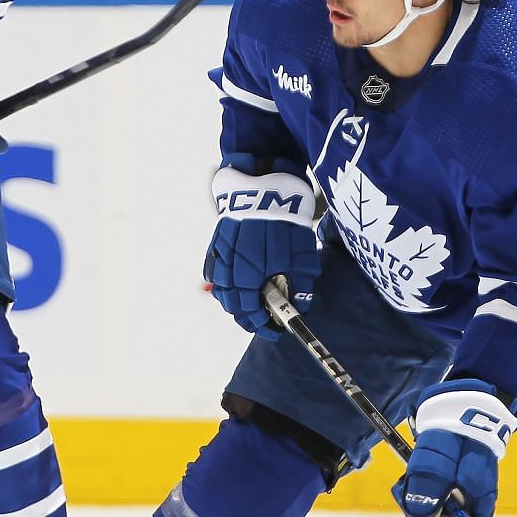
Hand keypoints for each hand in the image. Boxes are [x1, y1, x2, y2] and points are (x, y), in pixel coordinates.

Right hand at [202, 164, 319, 335]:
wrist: (265, 185)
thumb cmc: (288, 220)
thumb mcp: (303, 254)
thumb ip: (301, 285)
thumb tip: (300, 308)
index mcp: (253, 275)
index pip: (253, 313)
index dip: (264, 326)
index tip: (275, 331)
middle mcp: (233, 268)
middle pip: (234, 306)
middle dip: (248, 318)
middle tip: (261, 321)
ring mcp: (222, 255)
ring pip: (221, 290)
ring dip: (233, 302)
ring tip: (248, 306)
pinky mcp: (217, 241)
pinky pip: (214, 270)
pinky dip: (221, 283)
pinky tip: (231, 285)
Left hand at [391, 380, 514, 516]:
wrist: (462, 408)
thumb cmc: (455, 438)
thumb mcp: (439, 465)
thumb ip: (431, 493)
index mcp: (479, 504)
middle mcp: (471, 502)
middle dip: (422, 515)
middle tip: (404, 493)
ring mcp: (460, 491)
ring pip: (435, 510)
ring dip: (416, 501)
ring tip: (403, 482)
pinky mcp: (449, 481)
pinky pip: (433, 494)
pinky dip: (418, 489)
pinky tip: (408, 476)